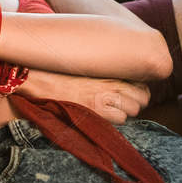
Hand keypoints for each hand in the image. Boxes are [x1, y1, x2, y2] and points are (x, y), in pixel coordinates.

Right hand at [19, 69, 149, 124]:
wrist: (38, 78)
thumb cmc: (57, 70)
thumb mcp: (84, 63)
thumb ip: (103, 68)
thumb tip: (117, 74)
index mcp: (110, 66)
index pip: (141, 80)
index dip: (137, 89)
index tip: (129, 91)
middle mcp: (112, 79)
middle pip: (143, 96)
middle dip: (136, 101)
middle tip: (122, 103)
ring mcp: (106, 95)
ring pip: (134, 109)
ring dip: (126, 111)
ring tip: (111, 109)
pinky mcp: (98, 109)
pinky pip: (122, 119)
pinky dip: (115, 120)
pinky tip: (102, 115)